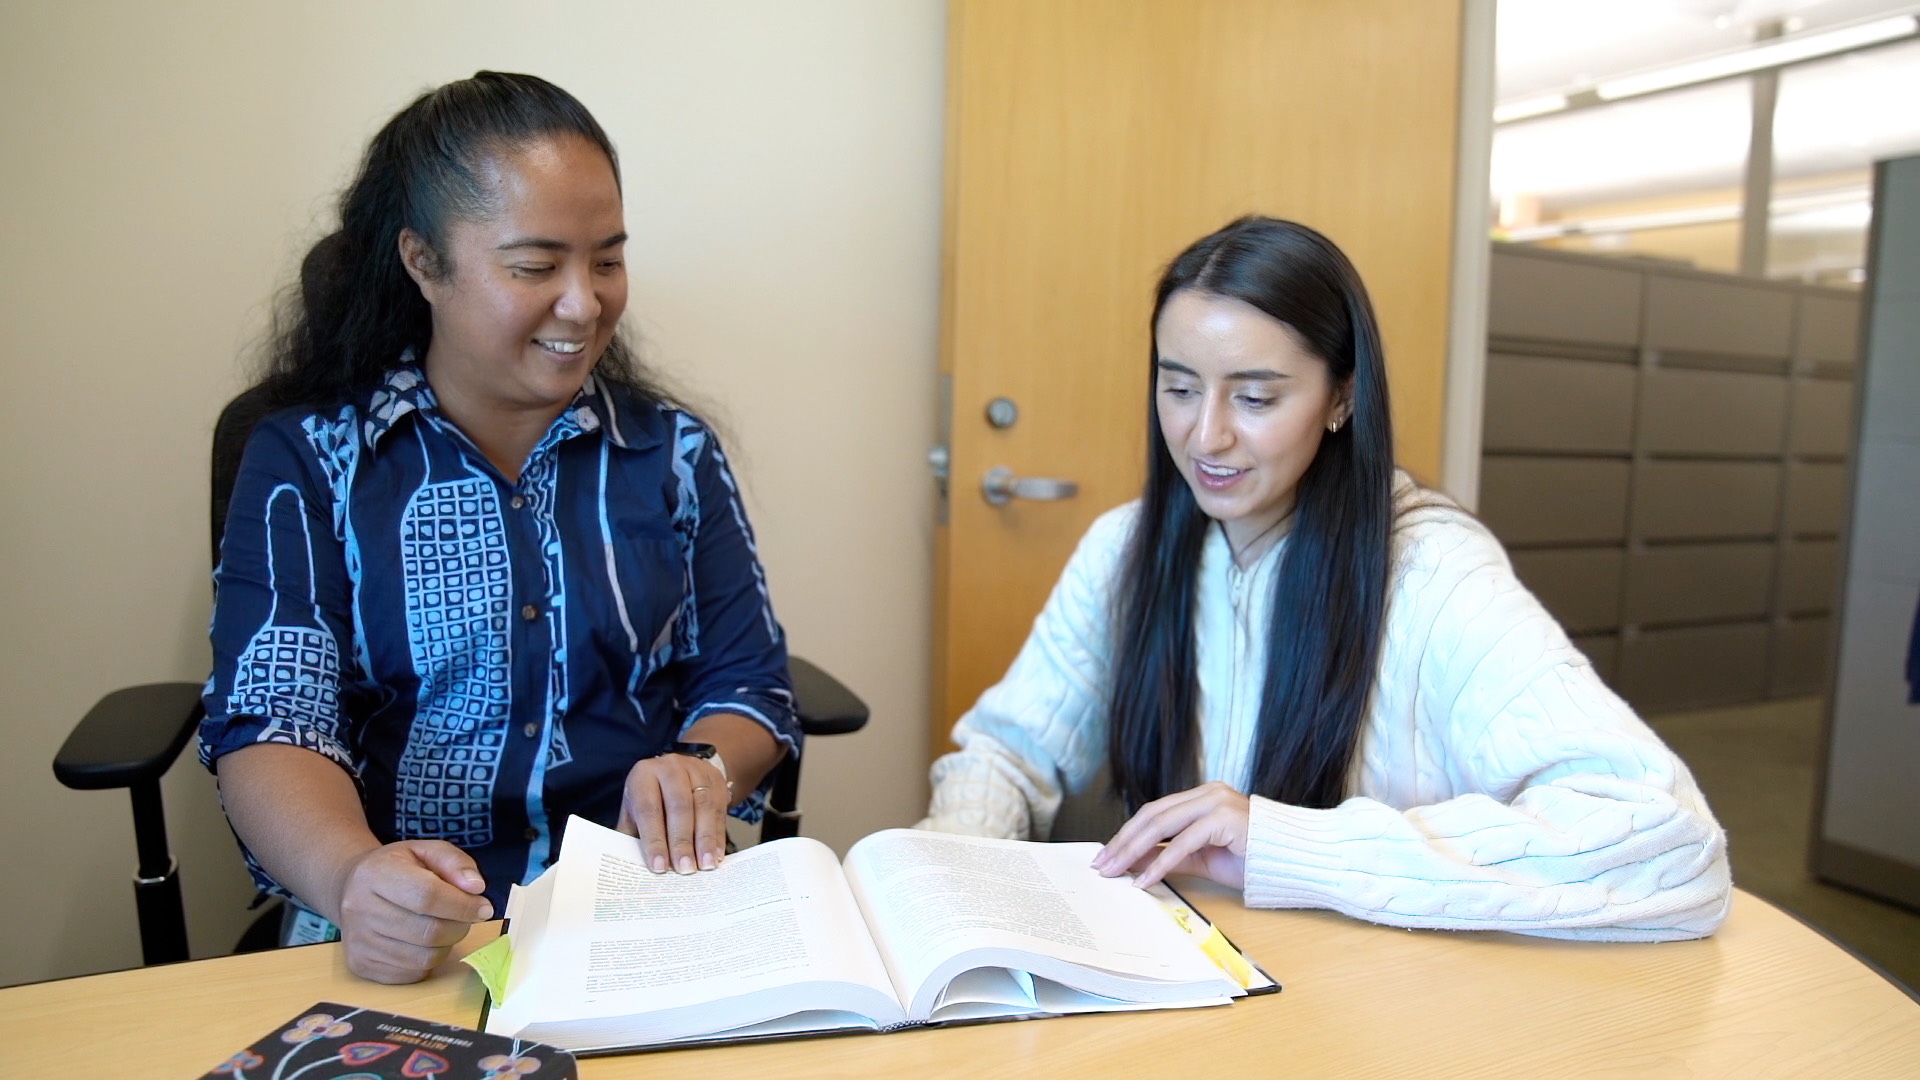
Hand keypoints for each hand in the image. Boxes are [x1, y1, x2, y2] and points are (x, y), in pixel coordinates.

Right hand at [335, 840, 492, 983]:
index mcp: (376, 874)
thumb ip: (455, 863)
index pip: (428, 896)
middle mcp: (359, 909)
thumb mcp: (426, 851)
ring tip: (444, 926)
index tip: (484, 907)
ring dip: (446, 945)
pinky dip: (429, 961)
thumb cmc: (397, 868)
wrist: (352, 888)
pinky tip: (424, 942)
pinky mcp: (361, 965)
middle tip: (466, 917)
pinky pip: (412, 974)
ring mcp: (358, 942)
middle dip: (459, 926)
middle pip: (428, 931)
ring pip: (423, 957)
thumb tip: (476, 888)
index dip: (463, 905)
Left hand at [618, 753, 728, 873]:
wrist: (679, 772)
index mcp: (644, 775)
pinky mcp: (716, 779)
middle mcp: (670, 768)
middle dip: (682, 841)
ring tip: (704, 866)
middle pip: (679, 806)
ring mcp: (696, 770)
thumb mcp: (634, 811)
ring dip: (705, 840)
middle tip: (685, 869)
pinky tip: (716, 855)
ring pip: (703, 806)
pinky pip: (720, 809)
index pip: (648, 809)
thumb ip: (632, 836)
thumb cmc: (651, 799)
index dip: (654, 840)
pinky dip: (718, 835)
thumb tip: (631, 868)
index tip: (659, 866)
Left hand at [1090, 781, 1250, 890]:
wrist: (1297, 859)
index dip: (1127, 833)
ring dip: (1133, 851)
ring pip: (1162, 825)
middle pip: (1151, 815)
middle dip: (1123, 841)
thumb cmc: (1254, 859)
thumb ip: (1170, 857)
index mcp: (1201, 797)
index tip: (1106, 855)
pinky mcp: (1224, 819)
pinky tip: (1144, 880)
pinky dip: (1160, 863)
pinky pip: (1183, 843)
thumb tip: (1133, 864)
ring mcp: (1216, 803)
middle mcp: (1206, 793)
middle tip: (1101, 865)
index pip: (1154, 812)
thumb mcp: (1203, 859)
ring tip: (1114, 871)